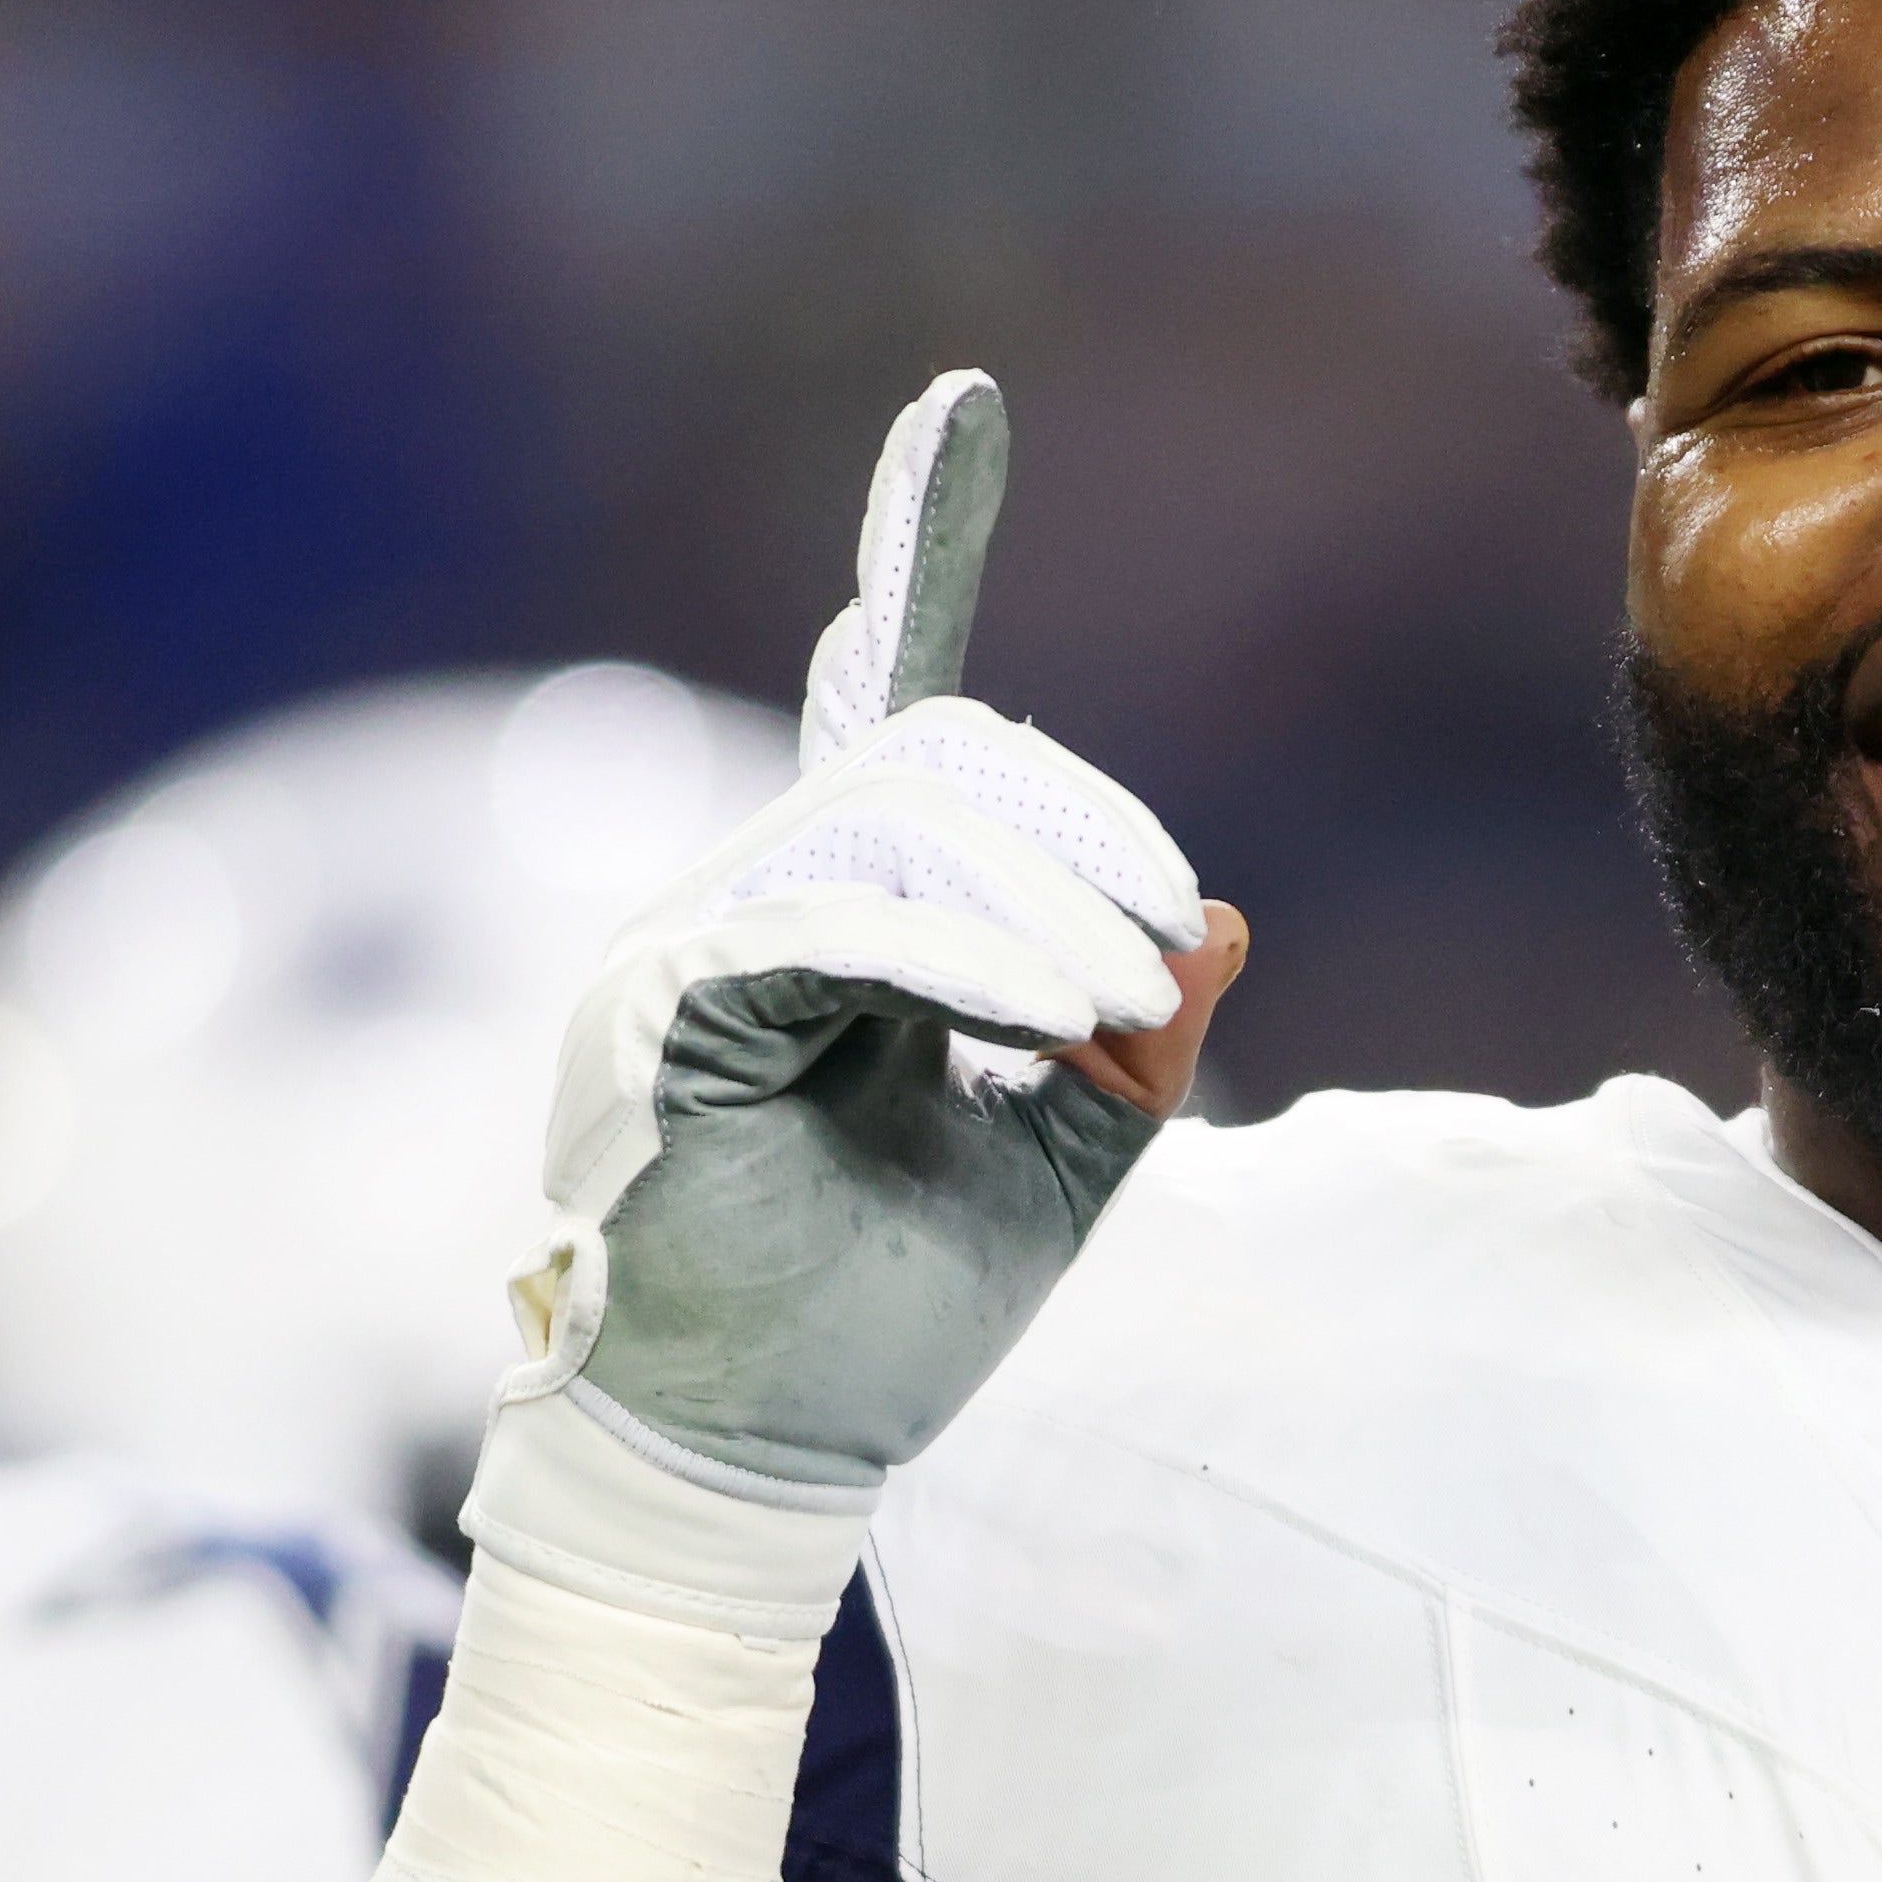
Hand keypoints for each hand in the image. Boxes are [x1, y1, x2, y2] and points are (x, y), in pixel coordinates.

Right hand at [508, 372, 1243, 1503]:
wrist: (760, 1469)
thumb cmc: (885, 1332)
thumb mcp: (1063, 1171)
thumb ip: (1135, 1043)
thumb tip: (1221, 921)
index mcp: (836, 920)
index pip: (885, 702)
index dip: (918, 547)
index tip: (963, 412)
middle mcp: (746, 900)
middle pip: (939, 760)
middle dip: (1085, 835)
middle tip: (1172, 965)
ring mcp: (686, 942)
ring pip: (892, 819)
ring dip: (1044, 905)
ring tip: (1131, 1017)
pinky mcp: (660, 1008)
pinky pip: (829, 919)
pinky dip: (962, 959)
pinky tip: (1048, 1023)